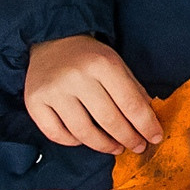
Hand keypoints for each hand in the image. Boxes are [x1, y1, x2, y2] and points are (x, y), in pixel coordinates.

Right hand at [24, 34, 165, 154]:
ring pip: (83, 132)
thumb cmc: (90, 57)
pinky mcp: (34, 102)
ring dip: (103, 145)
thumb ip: (134, 90)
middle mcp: (77, 77)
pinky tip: (85, 140)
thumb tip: (149, 120)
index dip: (145, 124)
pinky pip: (56, 134)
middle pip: (108, 120)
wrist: (54, 41)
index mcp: (103, 64)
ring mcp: (53, 91)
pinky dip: (73, 142)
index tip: (155, 137)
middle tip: (137, 147)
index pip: (130, 103)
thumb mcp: (117, 64)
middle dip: (128, 138)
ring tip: (116, 148)